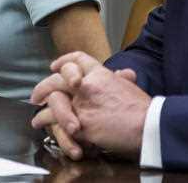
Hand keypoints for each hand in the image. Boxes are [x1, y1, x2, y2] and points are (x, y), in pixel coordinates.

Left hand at [33, 52, 149, 158]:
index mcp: (101, 74)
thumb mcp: (132, 87)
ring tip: (38, 117)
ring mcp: (83, 105)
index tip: (55, 66)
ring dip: (43, 110)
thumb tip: (123, 74)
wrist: (149, 126)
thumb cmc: (144, 110)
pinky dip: (49, 126)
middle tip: (37, 95)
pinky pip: (59, 124)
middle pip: (58, 78)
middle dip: (44, 86)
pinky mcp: (81, 125)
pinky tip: (43, 127)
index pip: (78, 59)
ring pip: (54, 101)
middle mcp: (88, 86)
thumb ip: (121, 80)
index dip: (64, 61)